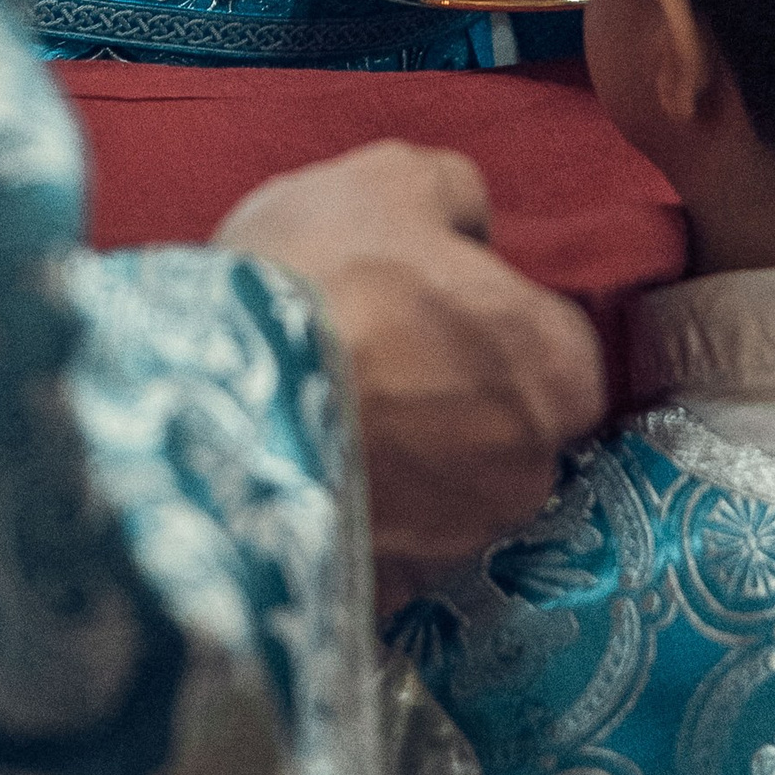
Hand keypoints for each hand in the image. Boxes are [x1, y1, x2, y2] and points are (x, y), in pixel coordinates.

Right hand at [217, 142, 605, 574]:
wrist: (213, 401)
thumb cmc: (321, 277)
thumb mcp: (395, 179)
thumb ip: (458, 196)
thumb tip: (470, 226)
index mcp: (557, 367)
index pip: (560, 349)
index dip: (499, 325)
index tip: (441, 310)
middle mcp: (531, 469)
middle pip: (511, 430)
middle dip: (460, 403)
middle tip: (382, 361)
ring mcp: (460, 544)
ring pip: (451, 495)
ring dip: (411, 463)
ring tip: (334, 416)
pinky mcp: (388, 594)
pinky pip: (389, 551)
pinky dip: (362, 522)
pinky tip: (311, 476)